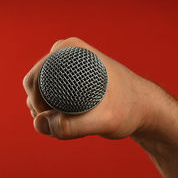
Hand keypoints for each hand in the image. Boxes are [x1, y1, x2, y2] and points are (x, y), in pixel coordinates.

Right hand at [23, 37, 154, 138]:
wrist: (143, 108)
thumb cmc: (128, 110)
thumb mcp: (103, 121)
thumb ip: (70, 127)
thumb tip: (38, 123)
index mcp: (68, 50)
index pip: (34, 79)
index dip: (39, 106)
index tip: (61, 123)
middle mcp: (63, 54)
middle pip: (34, 88)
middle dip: (45, 112)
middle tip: (72, 125)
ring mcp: (63, 66)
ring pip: (39, 96)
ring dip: (49, 115)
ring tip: (78, 123)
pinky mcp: (65, 79)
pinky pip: (47, 98)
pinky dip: (53, 114)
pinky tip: (74, 122)